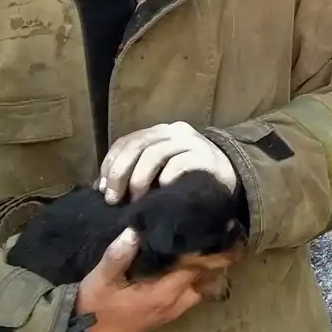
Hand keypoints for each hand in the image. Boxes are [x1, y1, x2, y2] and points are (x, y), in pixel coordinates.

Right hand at [76, 229, 205, 331]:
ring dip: (198, 270)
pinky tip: (179, 265)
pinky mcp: (167, 315)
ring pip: (199, 287)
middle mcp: (175, 303)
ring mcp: (173, 311)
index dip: (199, 248)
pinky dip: (190, 281)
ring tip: (189, 248)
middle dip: (203, 258)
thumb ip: (117, 257)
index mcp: (164, 293)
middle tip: (196, 234)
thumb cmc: (94, 307)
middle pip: (203, 277)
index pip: (196, 267)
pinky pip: (189, 295)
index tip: (196, 229)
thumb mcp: (100, 280)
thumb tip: (134, 232)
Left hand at [98, 121, 237, 204]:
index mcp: (160, 132)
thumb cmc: (188, 177)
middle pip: (138, 145)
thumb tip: (101, 187)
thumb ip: (135, 170)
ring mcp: (191, 142)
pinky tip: (160, 191)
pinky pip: (178, 164)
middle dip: (119, 173)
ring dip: (138, 179)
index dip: (110, 164)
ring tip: (135, 200)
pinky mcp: (205, 157)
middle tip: (114, 199)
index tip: (102, 189)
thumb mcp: (159, 168)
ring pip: (154, 153)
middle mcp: (174, 131)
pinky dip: (164, 178)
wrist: (229, 177)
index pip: (127, 141)